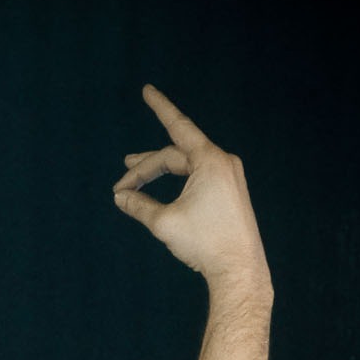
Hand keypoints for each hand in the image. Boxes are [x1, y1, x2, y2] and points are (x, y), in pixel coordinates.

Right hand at [111, 86, 269, 286]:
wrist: (239, 268)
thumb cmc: (204, 243)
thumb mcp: (164, 222)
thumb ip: (138, 205)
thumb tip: (120, 197)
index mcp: (209, 160)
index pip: (178, 127)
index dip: (160, 108)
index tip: (147, 90)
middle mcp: (222, 162)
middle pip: (175, 156)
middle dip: (146, 167)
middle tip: (121, 182)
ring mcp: (229, 176)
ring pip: (185, 167)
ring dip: (159, 173)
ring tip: (134, 181)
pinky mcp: (230, 192)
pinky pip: (197, 177)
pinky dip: (176, 183)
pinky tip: (162, 193)